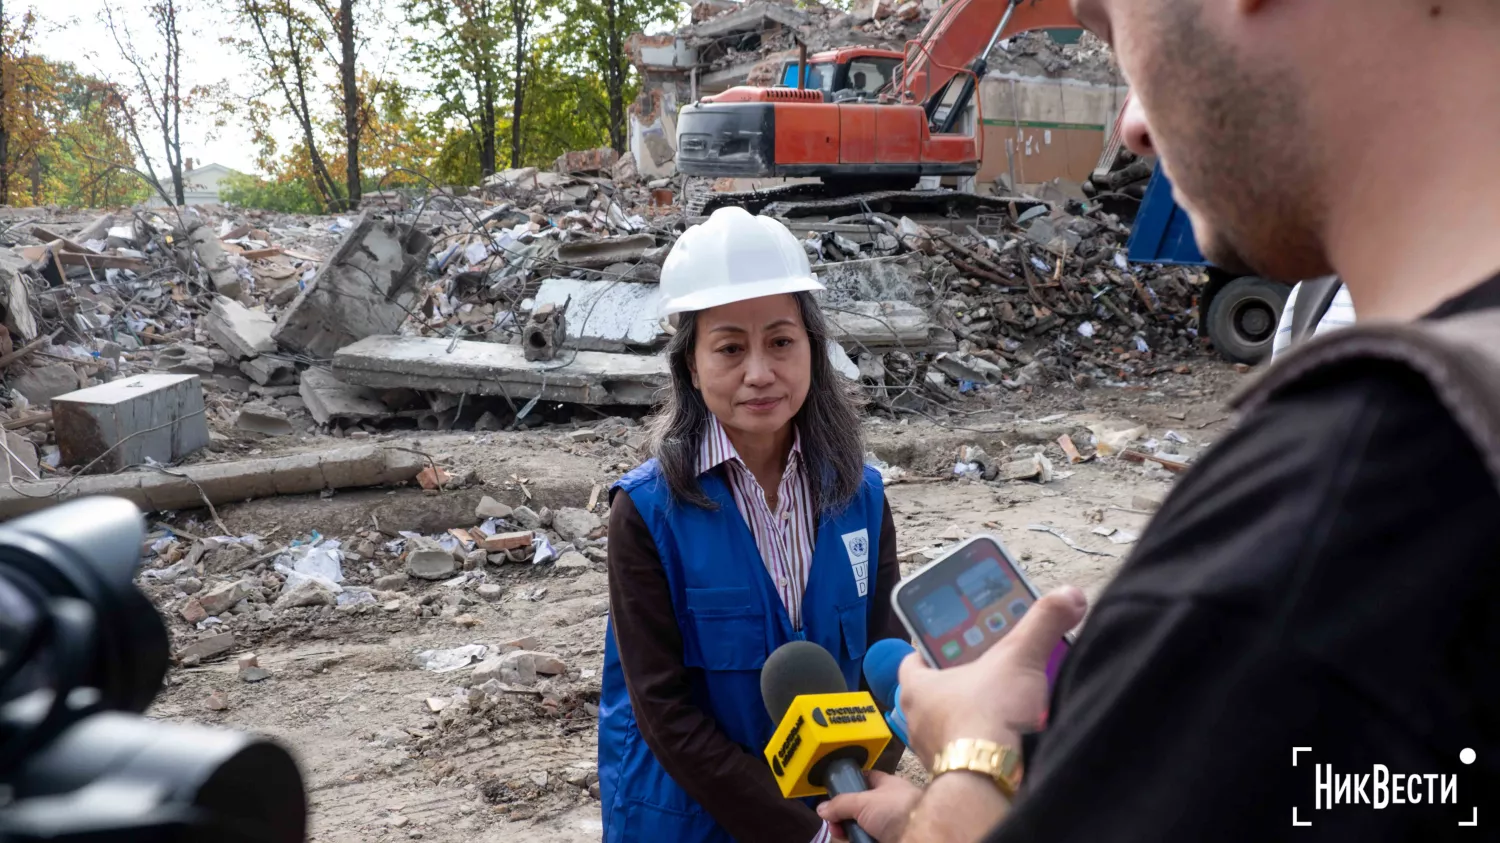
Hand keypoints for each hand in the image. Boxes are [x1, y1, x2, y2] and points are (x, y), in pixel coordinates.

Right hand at [816, 771, 921, 842]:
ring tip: (841, 833)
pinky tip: (852, 840)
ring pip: (861, 825)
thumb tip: (822, 809)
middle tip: (834, 822)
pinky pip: (867, 837)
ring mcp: (888, 823)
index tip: (834, 793)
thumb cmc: (898, 809)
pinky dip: (858, 839)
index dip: (849, 784)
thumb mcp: (863, 801)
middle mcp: (888, 803)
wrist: (919, 833)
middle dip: (843, 814)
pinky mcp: (887, 838)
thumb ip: (840, 803)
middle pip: (858, 806)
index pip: (864, 779)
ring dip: (848, 830)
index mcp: (887, 784)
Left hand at [900, 587, 1087, 767]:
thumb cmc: (987, 718)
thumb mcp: (1019, 657)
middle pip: (937, 689)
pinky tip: (1009, 732)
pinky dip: (985, 739)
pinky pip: (968, 748)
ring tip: (1005, 698)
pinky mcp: (955, 774)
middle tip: (990, 664)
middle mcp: (917, 720)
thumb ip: (1043, 623)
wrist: (992, 781)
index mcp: (917, 686)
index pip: (915, 657)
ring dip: (975, 711)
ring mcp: (934, 749)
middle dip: (963, 677)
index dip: (933, 644)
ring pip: (952, 721)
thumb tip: (1068, 596)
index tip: (953, 637)